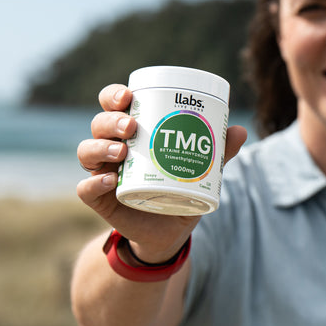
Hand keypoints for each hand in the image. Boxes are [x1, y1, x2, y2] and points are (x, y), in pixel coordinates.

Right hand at [76, 83, 246, 262]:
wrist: (171, 230)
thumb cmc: (182, 190)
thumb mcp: (201, 170)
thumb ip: (218, 152)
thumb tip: (240, 130)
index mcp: (134, 134)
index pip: (113, 105)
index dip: (114, 95)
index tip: (129, 95)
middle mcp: (114, 148)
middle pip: (99, 123)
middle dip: (111, 120)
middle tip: (132, 126)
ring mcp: (104, 172)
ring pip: (87, 150)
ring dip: (101, 146)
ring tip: (123, 151)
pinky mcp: (101, 199)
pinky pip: (85, 188)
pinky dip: (93, 183)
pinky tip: (111, 180)